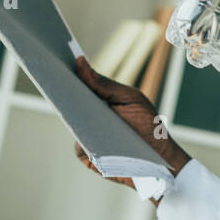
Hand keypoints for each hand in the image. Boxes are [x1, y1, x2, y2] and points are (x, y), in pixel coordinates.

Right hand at [73, 55, 189, 195]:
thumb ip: (104, 84)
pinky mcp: (89, 157)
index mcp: (98, 101)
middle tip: (62, 82)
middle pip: (70, 105)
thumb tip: (79, 62)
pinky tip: (91, 135)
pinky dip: (85, 142)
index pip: (78, 86)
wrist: (159, 157)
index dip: (67, 76)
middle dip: (65, 93)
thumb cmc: (147, 125)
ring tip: (80, 107)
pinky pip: (80, 148)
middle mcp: (89, 119)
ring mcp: (87, 138)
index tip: (60, 63)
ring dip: (76, 119)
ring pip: (73, 127)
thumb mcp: (129, 99)